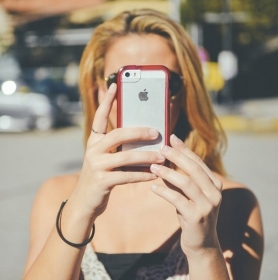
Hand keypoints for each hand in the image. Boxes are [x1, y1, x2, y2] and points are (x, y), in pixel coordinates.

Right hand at [70, 83, 163, 220]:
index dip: (107, 101)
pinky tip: (154, 174)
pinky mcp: (102, 181)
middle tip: (156, 132)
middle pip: (118, 134)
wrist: (85, 201)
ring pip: (126, 156)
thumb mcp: (106, 159)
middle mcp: (92, 150)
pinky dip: (143, 175)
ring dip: (147, 156)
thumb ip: (120, 148)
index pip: (100, 117)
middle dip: (139, 132)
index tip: (114, 85)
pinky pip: (127, 176)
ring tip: (162, 156)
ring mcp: (96, 165)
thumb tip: (147, 140)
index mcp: (94, 141)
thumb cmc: (101, 176)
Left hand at [150, 134, 222, 257]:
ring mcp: (208, 206)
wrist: (201, 244)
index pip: (198, 162)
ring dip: (168, 173)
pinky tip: (153, 187)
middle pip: (194, 169)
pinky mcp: (197, 217)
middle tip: (161, 148)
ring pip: (186, 183)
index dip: (184, 149)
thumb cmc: (192, 214)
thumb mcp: (188, 194)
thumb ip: (179, 179)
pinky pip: (178, 200)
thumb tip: (163, 161)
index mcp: (215, 184)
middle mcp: (215, 193)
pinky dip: (164, 192)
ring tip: (153, 167)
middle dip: (177, 156)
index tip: (172, 138)